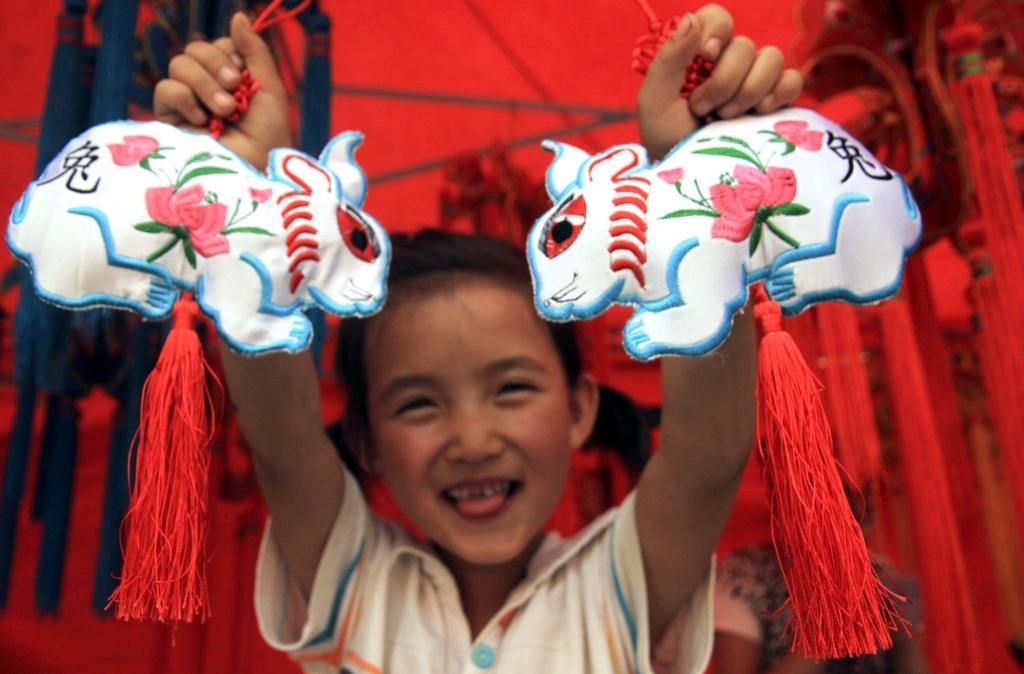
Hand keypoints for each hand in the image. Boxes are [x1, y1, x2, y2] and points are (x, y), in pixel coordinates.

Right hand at [153, 12, 290, 169]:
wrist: (255, 171)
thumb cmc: (269, 138)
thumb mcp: (269, 89)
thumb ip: (255, 52)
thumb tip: (237, 15)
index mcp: (230, 79)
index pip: (217, 45)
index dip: (229, 54)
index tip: (244, 75)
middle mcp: (206, 89)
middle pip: (194, 50)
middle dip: (217, 65)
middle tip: (235, 90)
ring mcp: (187, 104)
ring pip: (179, 65)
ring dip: (205, 84)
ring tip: (224, 111)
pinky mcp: (169, 121)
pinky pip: (165, 89)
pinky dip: (185, 98)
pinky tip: (202, 120)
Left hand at [636, 3, 803, 159]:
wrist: (690, 176)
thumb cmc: (667, 139)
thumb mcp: (655, 101)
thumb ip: (669, 58)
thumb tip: (691, 19)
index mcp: (698, 54)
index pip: (716, 17)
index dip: (716, 30)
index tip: (706, 55)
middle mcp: (729, 62)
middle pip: (744, 45)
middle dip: (723, 81)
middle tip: (703, 109)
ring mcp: (755, 80)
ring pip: (771, 58)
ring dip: (747, 90)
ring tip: (726, 117)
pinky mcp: (778, 101)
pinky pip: (792, 80)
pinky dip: (779, 93)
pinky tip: (759, 114)